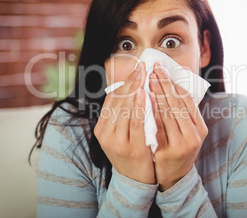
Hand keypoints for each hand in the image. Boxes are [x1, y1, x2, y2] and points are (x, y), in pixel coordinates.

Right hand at [94, 62, 154, 183]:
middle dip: (131, 81)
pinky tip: (145, 94)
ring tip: (143, 74)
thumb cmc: (130, 152)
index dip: (124, 81)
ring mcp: (116, 141)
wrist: (134, 180)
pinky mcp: (130, 147)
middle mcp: (105, 133)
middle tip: (142, 66)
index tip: (136, 68)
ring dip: (135, 89)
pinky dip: (139, 107)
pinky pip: (135, 122)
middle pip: (118, 101)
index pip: (112, 99)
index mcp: (102, 127)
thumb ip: (121, 114)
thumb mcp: (120, 133)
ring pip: (125, 109)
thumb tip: (129, 89)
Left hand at [149, 63, 207, 190]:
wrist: (175, 177)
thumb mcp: (187, 131)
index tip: (163, 69)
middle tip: (154, 69)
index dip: (174, 82)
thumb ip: (182, 112)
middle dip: (164, 84)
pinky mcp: (169, 151)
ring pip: (168, 114)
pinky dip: (151, 113)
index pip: (187, 99)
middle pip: (177, 104)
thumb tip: (173, 84)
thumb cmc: (179, 148)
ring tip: (148, 80)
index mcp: (200, 127)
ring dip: (157, 94)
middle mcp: (194, 135)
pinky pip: (158, 128)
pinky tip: (145, 101)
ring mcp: (182, 144)